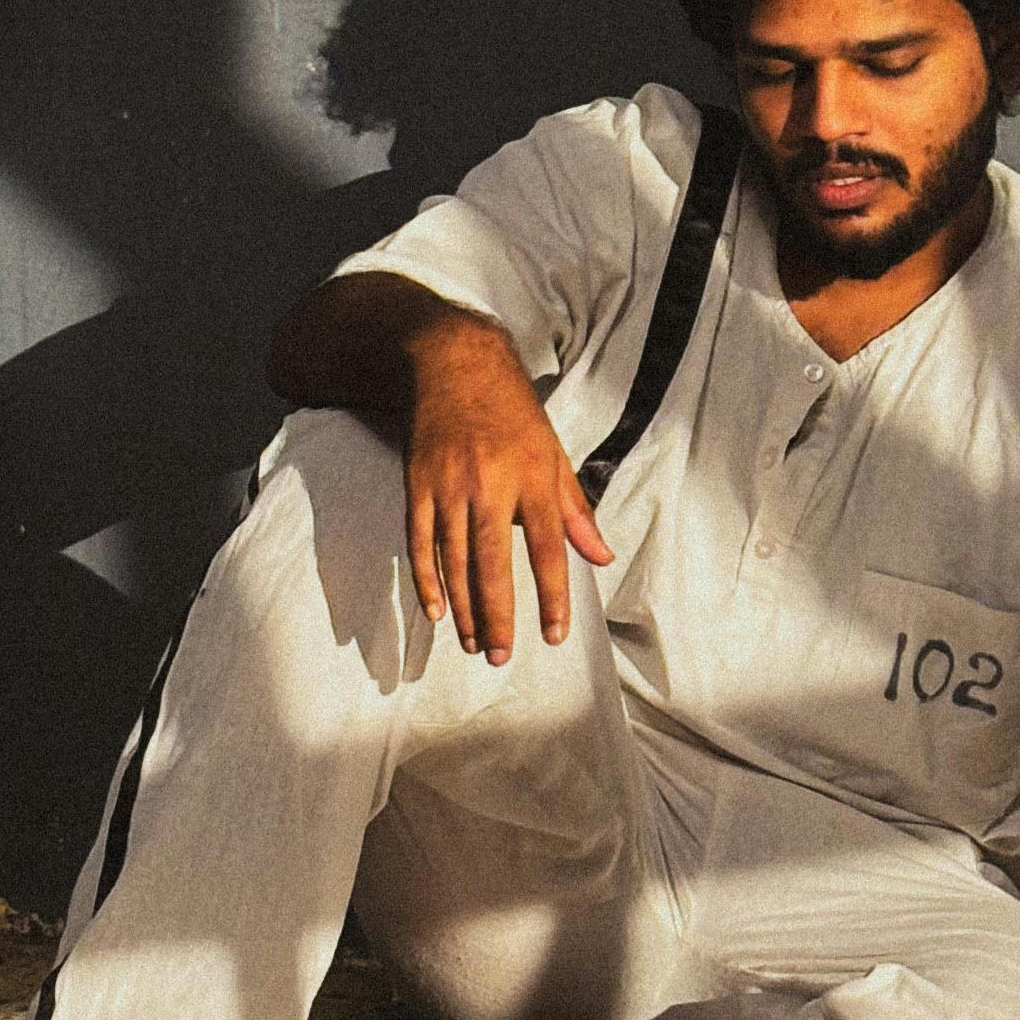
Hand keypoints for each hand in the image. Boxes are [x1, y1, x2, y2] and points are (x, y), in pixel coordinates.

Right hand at [402, 312, 613, 664]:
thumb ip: (575, 511)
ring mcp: (449, 485)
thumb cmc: (513, 412)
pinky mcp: (417, 484)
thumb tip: (601, 557)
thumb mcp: (553, 453)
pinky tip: (437, 612)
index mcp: (531, 476)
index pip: (546, 548)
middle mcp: (489, 483)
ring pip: (454, 559)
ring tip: (471, 644)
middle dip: (496, 615)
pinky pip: (419, 542)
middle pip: (493, 563)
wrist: (455, 363)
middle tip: (499, 657)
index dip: (551, 596)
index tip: (553, 635)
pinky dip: (427, 580)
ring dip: (463, 607)